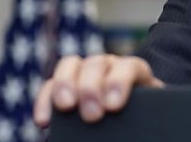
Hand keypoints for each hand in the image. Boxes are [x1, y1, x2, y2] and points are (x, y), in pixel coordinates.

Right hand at [33, 54, 163, 126]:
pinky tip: (44, 121)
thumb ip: (140, 113)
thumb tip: (127, 125)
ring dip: (65, 86)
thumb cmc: (142, 113)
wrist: (134, 110)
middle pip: (97, 64)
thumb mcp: (146, 112)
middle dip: (91, 88)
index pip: (129, 66)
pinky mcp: (64, 84)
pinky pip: (49, 85)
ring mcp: (85, 70)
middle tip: (92, 116)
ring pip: (70, 65)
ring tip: (66, 109)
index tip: (113, 107)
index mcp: (134, 70)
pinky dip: (44, 101)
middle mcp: (109, 65)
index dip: (119, 83)